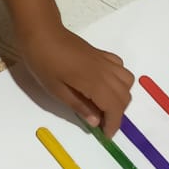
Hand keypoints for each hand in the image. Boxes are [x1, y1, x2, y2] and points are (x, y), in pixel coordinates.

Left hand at [19, 24, 133, 136]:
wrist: (41, 32)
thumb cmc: (43, 62)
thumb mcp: (55, 89)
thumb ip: (78, 105)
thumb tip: (96, 121)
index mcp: (94, 82)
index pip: (114, 107)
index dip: (113, 124)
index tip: (105, 136)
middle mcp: (105, 71)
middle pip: (124, 96)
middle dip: (117, 114)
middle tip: (101, 123)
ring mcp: (104, 61)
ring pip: (127, 81)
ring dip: (120, 97)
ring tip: (104, 105)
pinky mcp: (100, 54)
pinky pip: (120, 67)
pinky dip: (119, 80)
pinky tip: (104, 85)